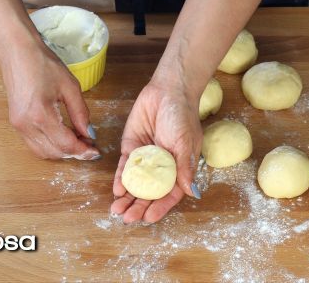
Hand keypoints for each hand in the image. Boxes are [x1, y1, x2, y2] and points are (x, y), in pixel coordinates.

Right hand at [0, 25, 99, 159]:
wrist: (17, 51)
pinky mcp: (15, 123)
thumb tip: (89, 134)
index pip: (66, 144)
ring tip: (77, 141)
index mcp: (41, 115)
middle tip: (89, 145)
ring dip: (61, 152)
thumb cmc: (43, 63)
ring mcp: (18, 125)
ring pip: (43, 152)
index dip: (83, 151)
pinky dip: (50, 146)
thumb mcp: (70, 86)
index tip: (96, 150)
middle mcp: (26, 125)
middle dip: (74, 153)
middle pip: (55, 153)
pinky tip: (62, 136)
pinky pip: (34, 144)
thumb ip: (81, 113)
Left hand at [110, 82, 201, 222]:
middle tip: (127, 218)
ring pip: (135, 183)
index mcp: (178, 169)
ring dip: (127, 198)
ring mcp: (145, 158)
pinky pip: (125, 167)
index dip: (159, 207)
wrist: (167, 91)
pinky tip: (117, 190)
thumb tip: (191, 193)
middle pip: (149, 193)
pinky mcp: (131, 147)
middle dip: (138, 206)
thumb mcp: (186, 143)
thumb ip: (185, 168)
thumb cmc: (183, 115)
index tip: (149, 218)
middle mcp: (161, 167)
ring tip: (117, 210)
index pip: (168, 194)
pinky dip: (120, 178)